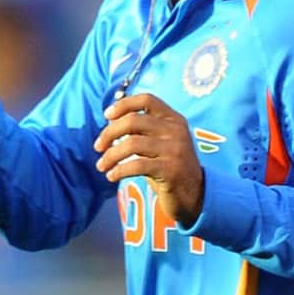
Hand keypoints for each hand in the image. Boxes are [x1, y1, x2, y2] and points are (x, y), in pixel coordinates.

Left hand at [94, 93, 203, 226]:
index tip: (107, 116)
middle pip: (133, 121)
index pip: (147, 99)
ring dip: (110, 156)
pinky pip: (137, 165)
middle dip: (109, 133)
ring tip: (102, 166)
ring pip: (131, 144)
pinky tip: (112, 176)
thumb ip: (144, 130)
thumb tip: (111, 120)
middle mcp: (176, 131)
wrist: (195, 194)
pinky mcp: (171, 170)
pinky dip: (119, 170)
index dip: (123, 104)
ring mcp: (175, 150)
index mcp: (174, 119)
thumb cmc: (170, 166)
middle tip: (98, 147)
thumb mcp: (163, 142)